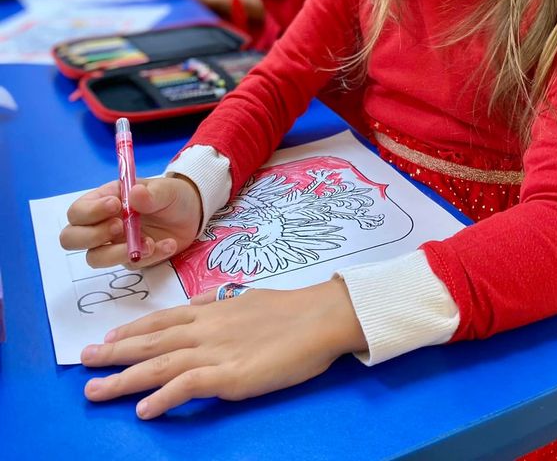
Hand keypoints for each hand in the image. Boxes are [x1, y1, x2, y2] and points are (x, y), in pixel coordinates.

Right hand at [59, 175, 202, 268]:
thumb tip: (134, 193)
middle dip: (92, 236)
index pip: (77, 211)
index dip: (90, 212)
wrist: (192, 213)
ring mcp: (114, 244)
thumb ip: (151, 193)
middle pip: (71, 239)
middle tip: (120, 227)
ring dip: (118, 253)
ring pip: (95, 258)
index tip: (115, 206)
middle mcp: (102, 224)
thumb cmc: (171, 195)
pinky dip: (150, 257)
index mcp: (104, 200)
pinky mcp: (131, 259)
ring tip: (148, 243)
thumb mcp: (166, 189)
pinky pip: (130, 265)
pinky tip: (169, 244)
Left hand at [80, 277, 367, 417]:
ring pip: (160, 364)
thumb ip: (220, 303)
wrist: (320, 317)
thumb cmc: (290, 310)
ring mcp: (216, 351)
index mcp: (211, 310)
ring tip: (97, 390)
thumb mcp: (248, 298)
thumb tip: (198, 305)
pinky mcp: (231, 375)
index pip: (161, 320)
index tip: (107, 337)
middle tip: (84, 362)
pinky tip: (144, 411)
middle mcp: (206, 328)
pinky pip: (188, 386)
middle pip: (151, 342)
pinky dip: (164, 398)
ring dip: (125, 379)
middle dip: (115, 353)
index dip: (132, 330)